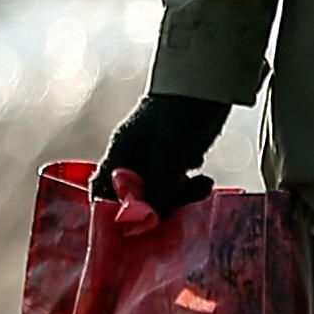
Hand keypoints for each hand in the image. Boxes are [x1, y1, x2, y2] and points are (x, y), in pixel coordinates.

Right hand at [100, 90, 227, 212]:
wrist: (211, 85)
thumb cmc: (181, 114)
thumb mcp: (169, 154)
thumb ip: (157, 189)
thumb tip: (147, 222)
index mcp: (120, 153)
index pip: (101, 190)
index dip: (110, 212)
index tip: (130, 228)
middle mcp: (134, 159)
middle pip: (134, 198)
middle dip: (156, 208)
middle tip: (179, 209)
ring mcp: (155, 160)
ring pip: (159, 195)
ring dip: (180, 198)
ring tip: (202, 186)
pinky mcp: (176, 160)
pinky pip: (178, 186)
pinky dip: (191, 189)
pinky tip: (204, 180)